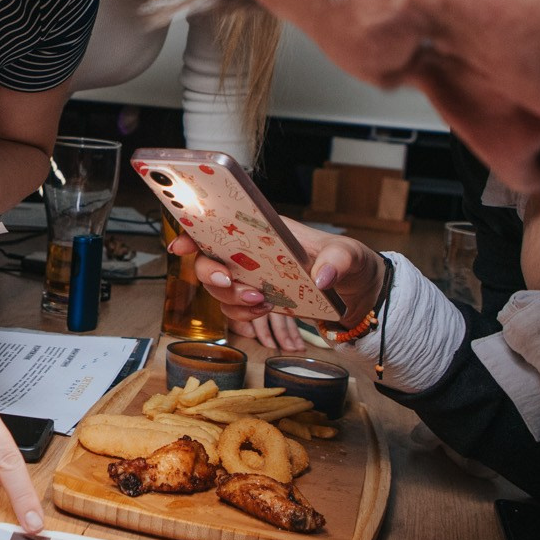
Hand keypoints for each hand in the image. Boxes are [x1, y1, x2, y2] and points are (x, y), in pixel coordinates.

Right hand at [189, 218, 383, 353]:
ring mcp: (252, 277)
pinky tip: (265, 311)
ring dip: (230, 298)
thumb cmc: (350, 264)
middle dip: (208, 273)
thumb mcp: (350, 255)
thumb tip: (321, 277)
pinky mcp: (258, 300)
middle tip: (228, 281)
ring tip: (260, 301)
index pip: (220, 224)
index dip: (193, 231)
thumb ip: (338, 260)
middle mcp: (250, 252)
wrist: (358, 296)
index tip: (181, 245)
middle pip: (208, 259)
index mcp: (265, 231)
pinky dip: (243, 315)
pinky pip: (234, 310)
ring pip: (217, 288)